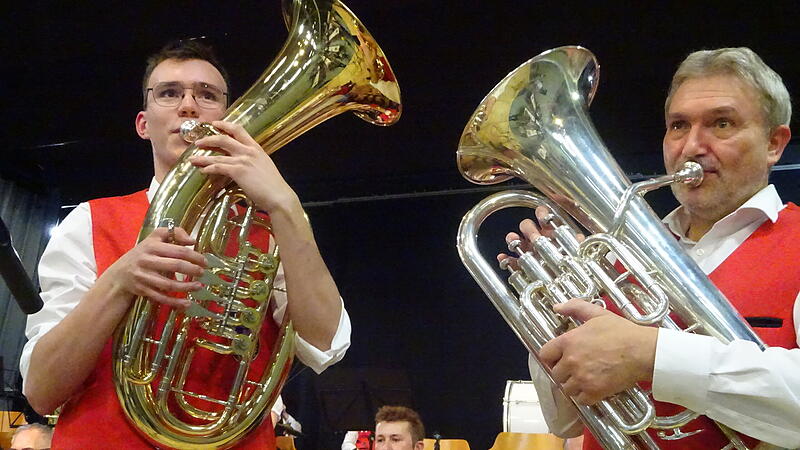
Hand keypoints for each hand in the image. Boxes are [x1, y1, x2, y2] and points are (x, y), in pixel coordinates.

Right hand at [102, 226, 205, 307]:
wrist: (120, 273)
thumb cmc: (144, 253)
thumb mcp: (155, 238)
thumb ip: (174, 233)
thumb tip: (192, 241)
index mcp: (152, 246)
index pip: (178, 250)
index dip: (194, 256)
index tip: (204, 261)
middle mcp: (147, 261)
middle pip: (175, 266)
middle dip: (192, 270)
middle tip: (202, 273)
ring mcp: (144, 277)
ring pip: (168, 284)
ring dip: (186, 287)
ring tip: (198, 287)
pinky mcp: (143, 290)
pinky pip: (161, 298)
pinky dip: (175, 302)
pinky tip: (187, 303)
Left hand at [189, 120, 298, 212]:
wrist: (278, 196)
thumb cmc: (273, 185)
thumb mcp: (264, 166)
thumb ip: (254, 161)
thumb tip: (244, 164)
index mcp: (256, 148)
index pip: (239, 130)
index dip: (225, 125)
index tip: (215, 124)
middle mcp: (249, 151)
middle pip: (224, 138)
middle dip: (208, 139)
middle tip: (198, 142)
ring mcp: (243, 160)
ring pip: (217, 155)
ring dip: (202, 157)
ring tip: (192, 159)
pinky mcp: (238, 171)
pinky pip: (218, 167)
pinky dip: (208, 168)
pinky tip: (202, 171)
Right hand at [497, 206, 582, 267]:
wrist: (568, 285)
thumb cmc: (573, 266)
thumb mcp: (578, 252)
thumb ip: (577, 242)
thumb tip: (580, 237)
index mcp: (550, 231)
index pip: (542, 215)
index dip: (541, 213)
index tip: (544, 218)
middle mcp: (537, 238)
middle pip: (526, 225)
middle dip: (529, 230)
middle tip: (535, 239)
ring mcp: (527, 250)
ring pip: (514, 239)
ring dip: (512, 238)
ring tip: (514, 242)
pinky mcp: (521, 265)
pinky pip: (509, 260)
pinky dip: (505, 259)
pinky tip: (503, 258)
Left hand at [539, 298, 657, 404]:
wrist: (642, 351)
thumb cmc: (622, 332)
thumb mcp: (597, 314)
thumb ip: (575, 307)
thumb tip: (557, 307)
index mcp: (568, 341)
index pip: (545, 354)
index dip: (551, 357)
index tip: (558, 358)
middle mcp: (571, 361)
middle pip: (555, 374)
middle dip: (564, 372)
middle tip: (576, 369)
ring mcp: (581, 378)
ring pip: (567, 388)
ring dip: (574, 385)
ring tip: (585, 379)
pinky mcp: (594, 392)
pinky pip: (580, 400)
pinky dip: (585, 397)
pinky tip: (593, 388)